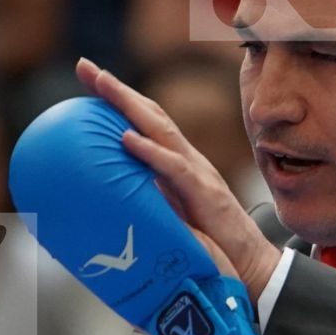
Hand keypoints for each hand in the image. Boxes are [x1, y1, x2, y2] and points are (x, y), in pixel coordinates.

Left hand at [76, 57, 280, 297]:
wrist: (250, 268)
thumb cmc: (210, 245)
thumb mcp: (170, 216)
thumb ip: (146, 199)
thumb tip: (107, 195)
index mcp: (178, 163)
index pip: (146, 121)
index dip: (118, 98)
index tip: (87, 77)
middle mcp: (189, 160)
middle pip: (151, 114)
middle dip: (117, 89)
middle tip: (85, 67)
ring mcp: (199, 173)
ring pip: (161, 130)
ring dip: (129, 105)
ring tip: (102, 84)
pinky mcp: (206, 194)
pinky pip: (175, 168)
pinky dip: (150, 151)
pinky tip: (126, 138)